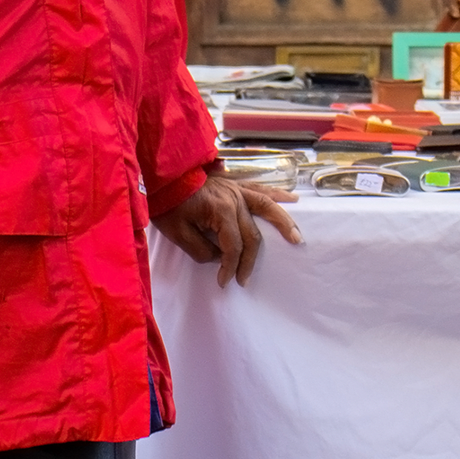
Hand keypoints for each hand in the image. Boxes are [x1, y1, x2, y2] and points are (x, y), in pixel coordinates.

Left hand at [154, 170, 301, 288]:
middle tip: (244, 279)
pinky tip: (292, 199)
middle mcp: (234, 199)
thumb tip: (219, 257)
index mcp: (221, 211)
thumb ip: (201, 250)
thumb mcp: (179, 233)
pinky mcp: (235, 185)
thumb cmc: (169, 205)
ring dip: (284, 223)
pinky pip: (261, 189)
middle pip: (252, 234)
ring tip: (296, 237)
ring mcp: (237, 190)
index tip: (223, 281)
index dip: (230, 266)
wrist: (163, 177)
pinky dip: (277, 195)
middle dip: (249, 260)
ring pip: (267, 208)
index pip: (233, 246)